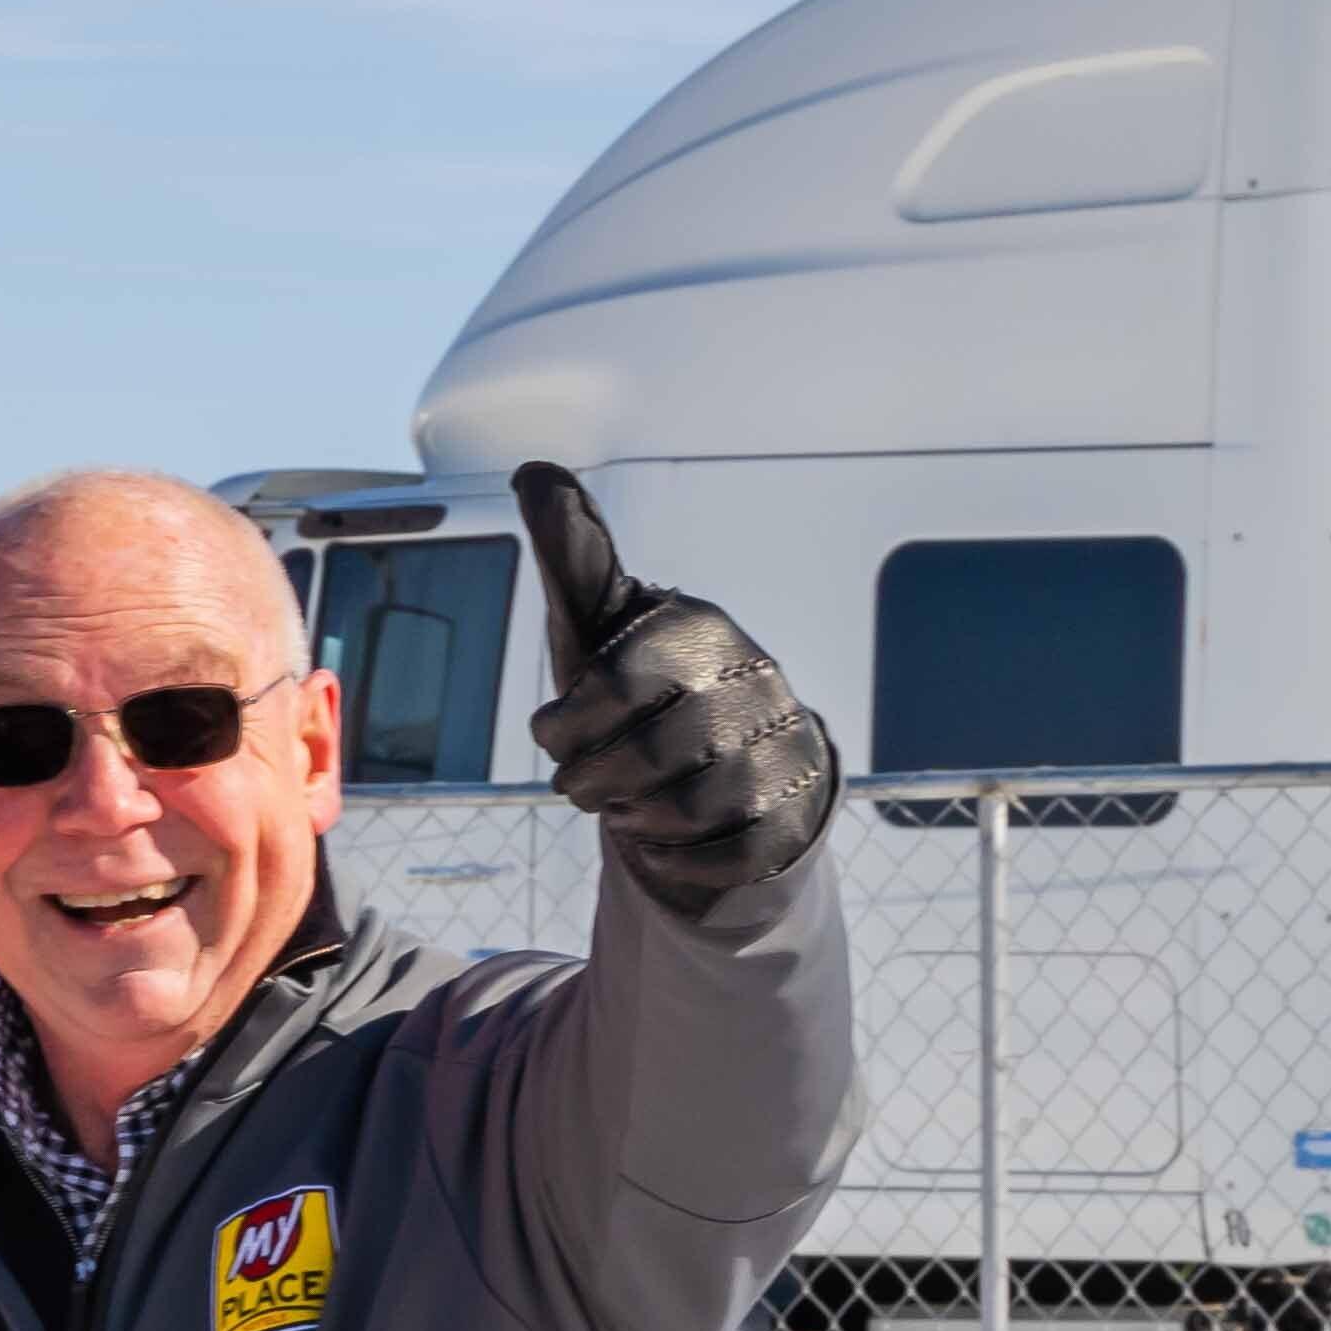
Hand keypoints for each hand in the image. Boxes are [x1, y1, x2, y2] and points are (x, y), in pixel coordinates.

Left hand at [514, 458, 841, 919]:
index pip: (622, 678)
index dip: (569, 720)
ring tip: (619, 809)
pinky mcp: (795, 812)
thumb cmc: (649, 687)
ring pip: (693, 807)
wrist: (739, 754)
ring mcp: (780, 748)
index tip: (550, 735)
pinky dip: (682, 858)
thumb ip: (573, 559)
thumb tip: (534, 471)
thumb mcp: (604, 625)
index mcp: (699, 630)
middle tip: (576, 786)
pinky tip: (659, 844)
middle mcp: (752, 681)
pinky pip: (732, 852)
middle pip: (654, 753)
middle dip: (595, 780)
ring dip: (636, 819)